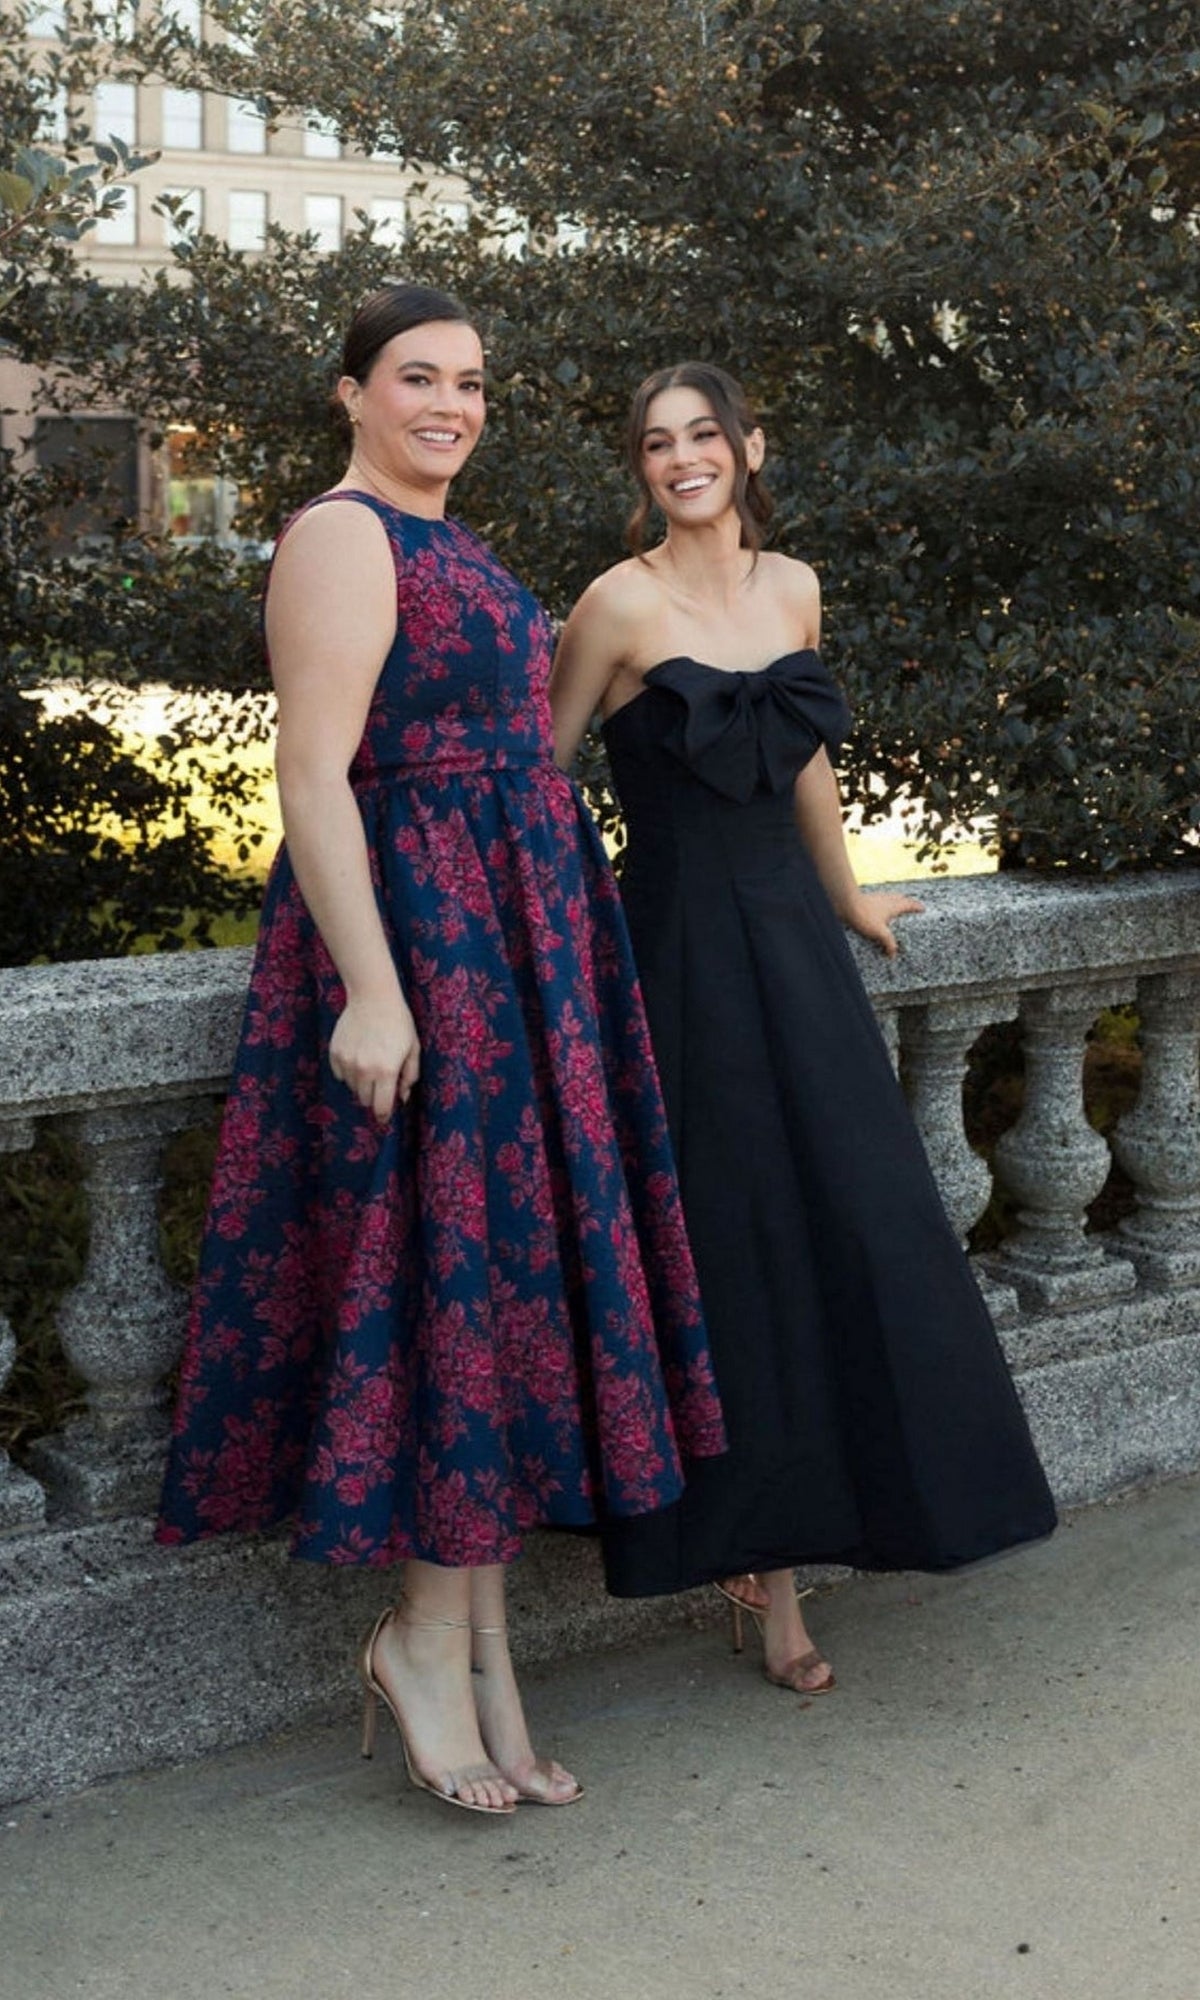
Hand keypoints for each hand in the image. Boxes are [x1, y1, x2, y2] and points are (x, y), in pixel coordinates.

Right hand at [329, 991, 420, 1120]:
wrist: (373, 998)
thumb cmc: (399, 1022)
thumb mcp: (413, 1049)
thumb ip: (409, 1076)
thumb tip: (402, 1097)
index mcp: (386, 1071)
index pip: (381, 1107)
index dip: (384, 1115)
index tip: (384, 1117)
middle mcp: (364, 1070)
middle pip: (365, 1100)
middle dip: (374, 1096)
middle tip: (381, 1081)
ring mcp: (347, 1062)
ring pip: (352, 1088)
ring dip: (361, 1083)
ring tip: (370, 1063)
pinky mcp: (335, 1054)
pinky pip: (340, 1074)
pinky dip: (348, 1072)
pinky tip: (358, 1055)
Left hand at [841, 888, 924, 957]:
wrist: (845, 903)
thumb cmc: (863, 916)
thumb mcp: (879, 932)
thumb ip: (889, 943)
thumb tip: (893, 954)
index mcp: (893, 906)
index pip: (909, 904)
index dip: (917, 906)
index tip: (923, 908)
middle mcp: (886, 899)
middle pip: (900, 898)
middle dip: (907, 902)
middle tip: (911, 905)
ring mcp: (876, 897)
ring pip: (890, 897)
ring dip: (895, 900)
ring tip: (896, 905)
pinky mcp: (866, 899)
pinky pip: (879, 899)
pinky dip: (882, 902)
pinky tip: (877, 907)